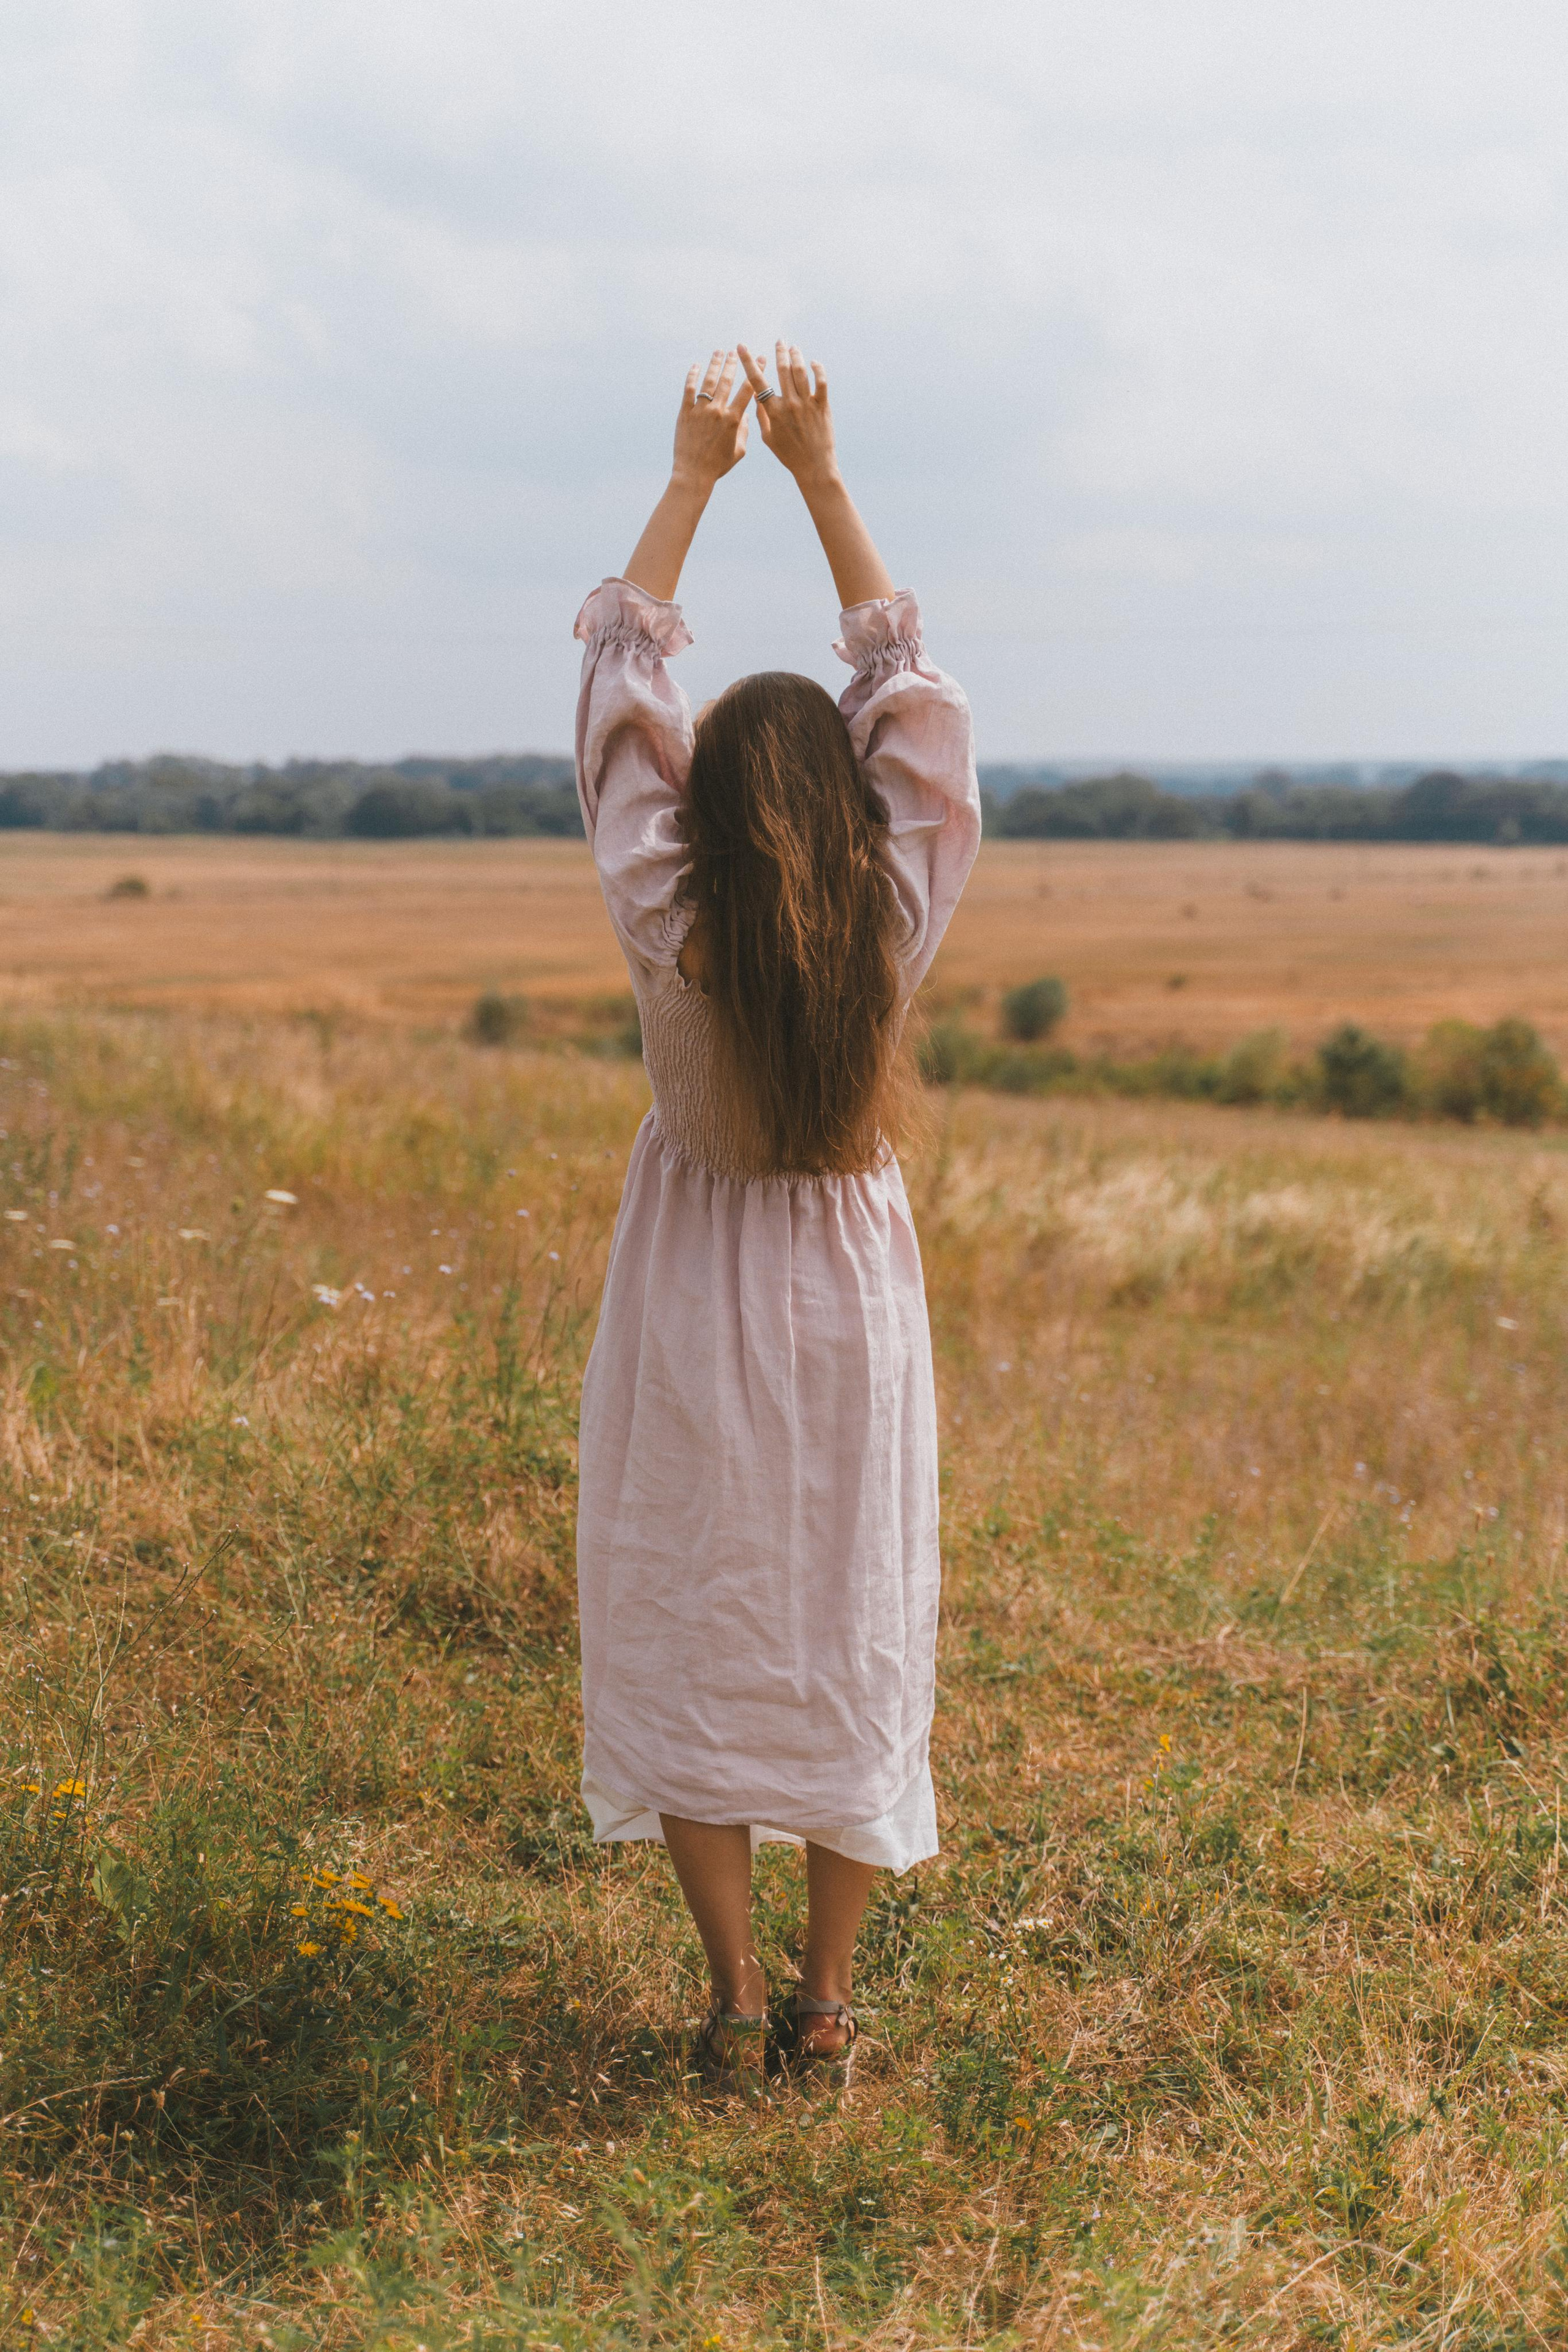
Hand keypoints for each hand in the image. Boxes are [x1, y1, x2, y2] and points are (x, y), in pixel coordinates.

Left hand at [670, 350, 752, 490]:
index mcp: (733, 420)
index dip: (755, 372)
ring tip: (718, 352)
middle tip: (735, 351)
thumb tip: (746, 415)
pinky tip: (696, 366)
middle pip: (727, 381)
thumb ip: (744, 431)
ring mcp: (700, 411)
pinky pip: (689, 390)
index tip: (760, 359)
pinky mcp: (685, 413)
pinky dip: (692, 376)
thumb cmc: (718, 466)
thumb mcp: (738, 451)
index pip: (747, 390)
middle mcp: (717, 411)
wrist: (694, 474)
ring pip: (708, 381)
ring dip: (714, 365)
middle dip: (732, 363)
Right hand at [737, 341, 837, 487]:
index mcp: (773, 412)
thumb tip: (755, 396)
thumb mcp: (768, 437)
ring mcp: (807, 404)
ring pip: (800, 372)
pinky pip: (821, 382)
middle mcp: (789, 404)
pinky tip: (813, 363)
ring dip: (796, 356)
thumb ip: (761, 415)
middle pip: (782, 370)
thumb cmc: (788, 455)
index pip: (757, 381)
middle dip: (779, 352)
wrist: (813, 466)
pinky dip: (818, 369)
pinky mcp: (822, 406)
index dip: (748, 362)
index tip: (742, 348)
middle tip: (779, 341)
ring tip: (793, 348)